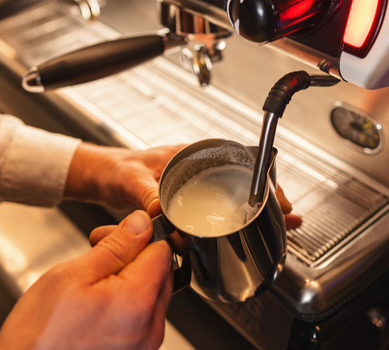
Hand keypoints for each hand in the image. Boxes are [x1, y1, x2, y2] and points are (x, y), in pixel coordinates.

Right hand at [0, 211, 172, 349]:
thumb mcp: (73, 274)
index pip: (162, 250)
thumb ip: (116, 246)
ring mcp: (144, 344)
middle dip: (133, 256)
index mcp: (139, 302)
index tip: (115, 234)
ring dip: (128, 279)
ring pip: (151, 294)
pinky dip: (124, 303)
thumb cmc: (40, 333)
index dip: (138, 235)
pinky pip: (141, 317)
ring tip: (92, 281)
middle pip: (160, 273)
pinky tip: (96, 303)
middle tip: (98, 252)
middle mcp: (149, 327)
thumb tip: (141, 224)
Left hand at [66, 142, 301, 229]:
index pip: (234, 161)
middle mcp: (195, 168)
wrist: (100, 177)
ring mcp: (193, 185)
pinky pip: (218, 209)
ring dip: (256, 210)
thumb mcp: (129, 180)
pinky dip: (237, 219)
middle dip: (266, 198)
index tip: (275, 195)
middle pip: (241, 181)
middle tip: (288, 215)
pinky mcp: (187, 201)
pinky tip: (249, 232)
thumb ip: (144, 194)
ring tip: (282, 224)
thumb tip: (160, 209)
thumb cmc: (114, 169)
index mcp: (188, 155)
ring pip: (234, 196)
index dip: (258, 178)